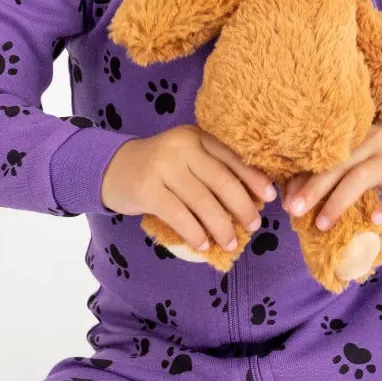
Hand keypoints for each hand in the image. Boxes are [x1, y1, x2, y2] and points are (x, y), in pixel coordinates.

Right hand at [100, 124, 277, 251]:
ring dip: (221, 226)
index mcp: (196, 136)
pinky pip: (179, 215)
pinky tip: (204, 244)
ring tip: (231, 242)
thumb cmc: (158, 167)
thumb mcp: (186, 157)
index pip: (232, 157)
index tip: (270, 197)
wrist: (111, 168)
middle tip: (254, 225)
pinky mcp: (148, 189)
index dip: (254, 178)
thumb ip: (212, 168)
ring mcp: (164, 167)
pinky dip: (195, 232)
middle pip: (221, 180)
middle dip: (242, 206)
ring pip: (202, 201)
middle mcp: (182, 146)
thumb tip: (251, 197)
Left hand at [281, 126, 381, 228]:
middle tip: (295, 210)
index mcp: (354, 137)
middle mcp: (372, 142)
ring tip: (322, 224)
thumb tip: (292, 201)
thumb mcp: (357, 164)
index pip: (324, 155)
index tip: (286, 200)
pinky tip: (374, 219)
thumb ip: (330, 177)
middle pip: (339, 163)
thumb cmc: (381, 166)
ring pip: (362, 176)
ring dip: (339, 201)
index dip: (302, 177)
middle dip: (314, 188)